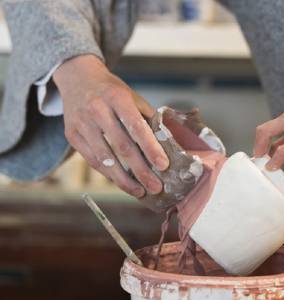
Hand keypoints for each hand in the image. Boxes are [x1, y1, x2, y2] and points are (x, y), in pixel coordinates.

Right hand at [53, 55, 168, 196]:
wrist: (78, 78)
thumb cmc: (112, 91)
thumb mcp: (132, 96)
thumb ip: (148, 118)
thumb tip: (167, 144)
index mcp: (117, 97)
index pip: (137, 127)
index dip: (151, 148)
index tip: (163, 165)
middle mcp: (97, 109)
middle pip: (122, 147)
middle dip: (141, 170)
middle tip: (156, 187)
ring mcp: (81, 123)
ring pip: (105, 158)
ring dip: (124, 179)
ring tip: (140, 191)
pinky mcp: (71, 135)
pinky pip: (92, 160)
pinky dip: (108, 174)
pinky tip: (122, 183)